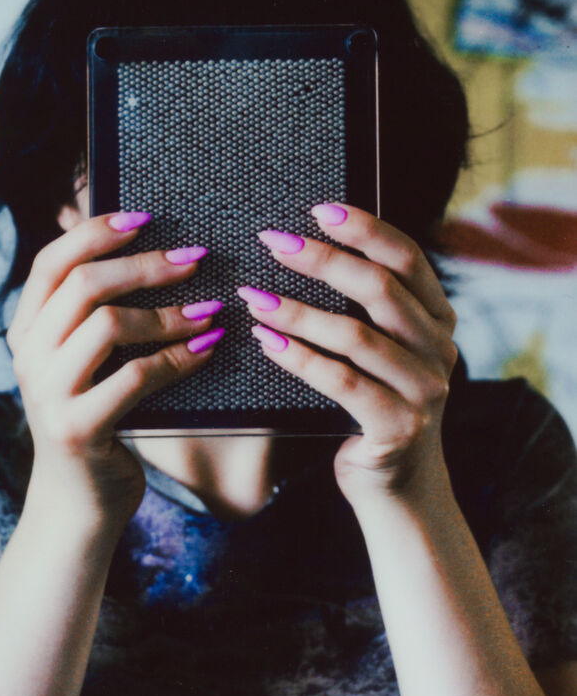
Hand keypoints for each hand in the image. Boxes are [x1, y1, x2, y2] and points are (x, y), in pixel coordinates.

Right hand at [7, 212, 223, 531]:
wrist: (78, 501)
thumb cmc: (94, 417)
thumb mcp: (80, 362)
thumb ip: (92, 314)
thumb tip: (137, 246)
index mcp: (26, 330)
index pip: (51, 261)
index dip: (97, 231)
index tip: (146, 217)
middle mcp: (27, 356)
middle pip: (84, 284)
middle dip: (146, 265)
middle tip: (196, 258)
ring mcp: (48, 393)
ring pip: (108, 324)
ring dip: (169, 313)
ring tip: (211, 310)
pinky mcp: (78, 427)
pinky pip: (137, 377)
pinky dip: (179, 358)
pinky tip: (208, 348)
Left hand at [238, 204, 457, 508]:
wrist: (396, 485)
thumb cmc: (375, 403)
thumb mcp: (380, 348)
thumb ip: (364, 306)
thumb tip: (309, 245)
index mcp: (437, 318)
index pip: (407, 258)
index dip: (364, 229)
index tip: (318, 210)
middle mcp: (440, 348)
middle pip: (381, 289)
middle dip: (323, 260)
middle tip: (273, 243)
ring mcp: (425, 390)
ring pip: (356, 335)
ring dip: (298, 312)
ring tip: (254, 297)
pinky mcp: (399, 427)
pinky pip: (343, 382)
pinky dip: (300, 359)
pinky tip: (266, 342)